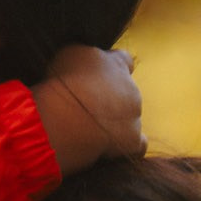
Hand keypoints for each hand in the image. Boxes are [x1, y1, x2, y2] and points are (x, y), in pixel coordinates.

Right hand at [30, 45, 145, 172]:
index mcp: (118, 65)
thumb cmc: (62, 84)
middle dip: (112, 98)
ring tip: (92, 129)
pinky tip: (112, 146)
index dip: (111, 68)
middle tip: (88, 106)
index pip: (124, 60)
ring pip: (130, 117)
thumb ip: (86, 55)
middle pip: (127, 92)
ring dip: (116, 121)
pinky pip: (138, 143)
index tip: (97, 76)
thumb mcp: (70, 54)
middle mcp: (131, 89)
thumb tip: (88, 60)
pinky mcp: (132, 141)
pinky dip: (127, 144)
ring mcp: (134, 116)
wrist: (63, 120)